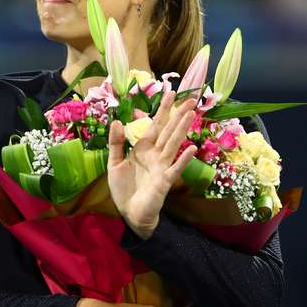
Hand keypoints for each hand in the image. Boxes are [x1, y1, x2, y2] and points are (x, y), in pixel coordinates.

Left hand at [107, 90, 198, 237]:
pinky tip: (192, 148)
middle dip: (178, 115)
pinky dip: (183, 159)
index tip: (171, 94)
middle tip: (191, 99)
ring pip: (173, 144)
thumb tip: (118, 121)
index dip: (163, 110)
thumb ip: (116, 142)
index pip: (155, 125)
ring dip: (182, 130)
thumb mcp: (114, 163)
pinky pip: (175, 168)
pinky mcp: (165, 181)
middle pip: (168, 131)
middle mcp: (155, 154)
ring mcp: (162, 167)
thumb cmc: (123, 189)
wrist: (129, 213)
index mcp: (143, 148)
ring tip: (192, 114)